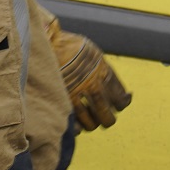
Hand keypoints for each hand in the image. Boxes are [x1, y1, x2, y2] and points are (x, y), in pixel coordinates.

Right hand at [46, 16, 130, 130]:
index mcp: (102, 71)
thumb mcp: (92, 52)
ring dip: (93, 124)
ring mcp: (76, 93)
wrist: (47, 42)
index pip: (120, 97)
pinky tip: (78, 125)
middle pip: (107, 114)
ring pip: (92, 122)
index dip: (122, 103)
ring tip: (91, 122)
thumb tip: (115, 86)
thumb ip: (103, 70)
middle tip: (106, 118)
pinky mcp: (61, 99)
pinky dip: (77, 127)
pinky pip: (74, 123)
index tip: (121, 104)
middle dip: (108, 119)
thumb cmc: (70, 46)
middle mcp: (92, 84)